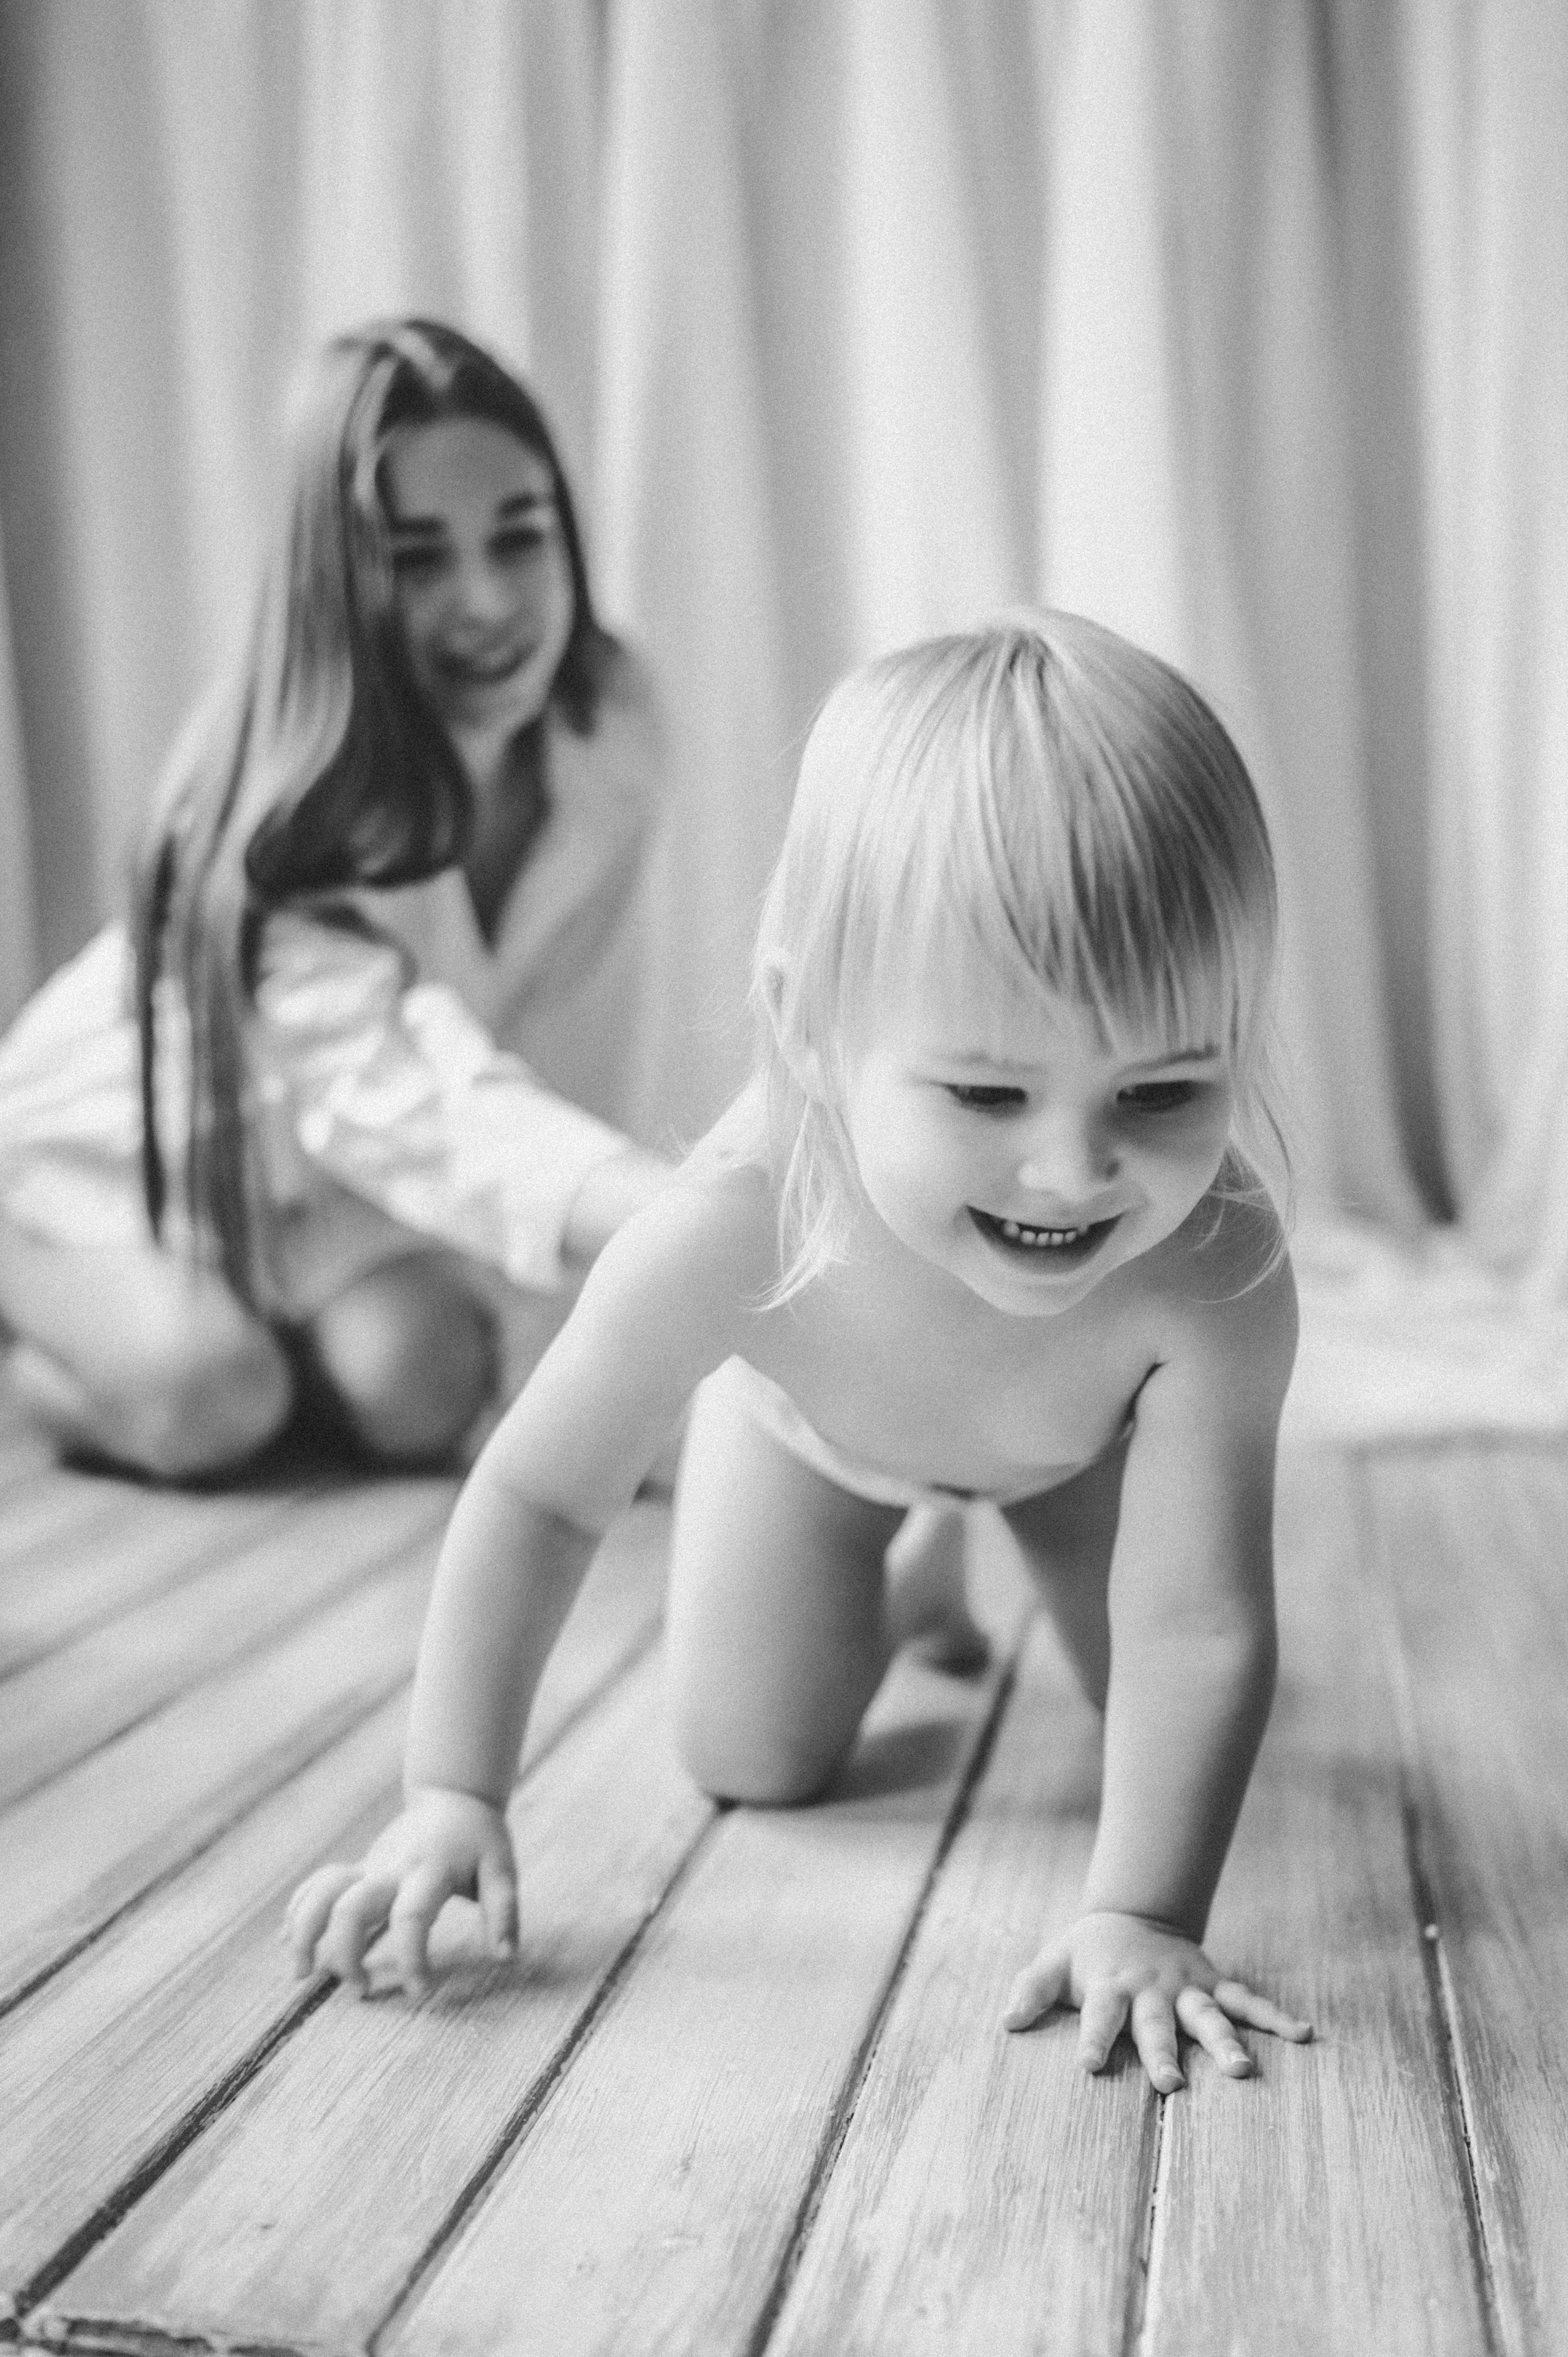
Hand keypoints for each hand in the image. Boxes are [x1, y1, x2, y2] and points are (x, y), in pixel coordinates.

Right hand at [284, 1787, 517, 1998]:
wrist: (453, 1796)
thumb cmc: (481, 1839)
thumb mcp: (501, 1868)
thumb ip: (503, 1911)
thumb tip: (505, 1957)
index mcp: (429, 1872)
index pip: (412, 1916)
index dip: (411, 1956)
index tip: (418, 1991)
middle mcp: (391, 1870)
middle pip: (352, 1907)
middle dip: (346, 1953)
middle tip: (360, 1991)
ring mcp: (369, 1867)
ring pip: (323, 1892)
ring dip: (305, 1931)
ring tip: (300, 1974)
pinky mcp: (358, 1868)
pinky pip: (319, 1885)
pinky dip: (299, 1909)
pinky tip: (288, 1939)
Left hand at [1001, 1909, 1310, 2091]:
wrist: (1133, 1914)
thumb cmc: (1088, 1953)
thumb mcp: (1053, 1963)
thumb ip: (1030, 1990)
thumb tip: (1006, 2022)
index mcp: (1111, 1986)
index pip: (1098, 2015)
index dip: (1092, 2038)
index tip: (1088, 2066)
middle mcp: (1151, 1989)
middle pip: (1157, 2024)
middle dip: (1162, 2052)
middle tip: (1171, 2085)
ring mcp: (1187, 1987)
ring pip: (1208, 2015)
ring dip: (1224, 2041)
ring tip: (1243, 2070)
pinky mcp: (1214, 1984)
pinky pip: (1248, 2001)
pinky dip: (1276, 2017)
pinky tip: (1305, 2034)